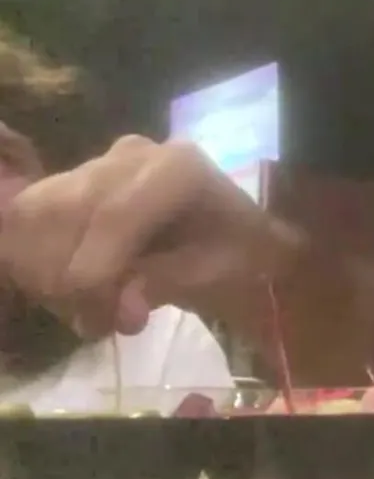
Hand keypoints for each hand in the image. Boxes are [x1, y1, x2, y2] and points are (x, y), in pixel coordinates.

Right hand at [0, 135, 289, 338]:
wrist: (238, 244)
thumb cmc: (237, 259)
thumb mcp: (213, 276)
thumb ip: (164, 283)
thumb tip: (121, 305)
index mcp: (177, 167)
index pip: (115, 215)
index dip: (95, 271)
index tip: (97, 319)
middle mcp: (133, 155)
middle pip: (68, 211)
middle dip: (73, 277)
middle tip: (101, 323)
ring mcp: (100, 164)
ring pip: (39, 213)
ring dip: (50, 272)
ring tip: (90, 311)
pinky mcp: (74, 183)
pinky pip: (31, 218)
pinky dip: (38, 261)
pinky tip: (72, 294)